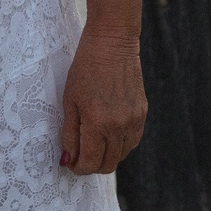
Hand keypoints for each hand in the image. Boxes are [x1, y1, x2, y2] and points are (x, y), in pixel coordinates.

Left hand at [59, 29, 145, 175]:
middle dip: (91, 165)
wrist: (112, 43)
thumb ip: (69, 134)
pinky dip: (120, 144)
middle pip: (107, 165)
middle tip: (80, 155)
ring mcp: (134, 120)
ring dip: (107, 155)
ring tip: (94, 142)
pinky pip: (132, 141)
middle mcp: (119, 126)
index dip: (78, 168)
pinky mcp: (142, 113)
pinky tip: (109, 133)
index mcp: (98, 124)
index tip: (70, 162)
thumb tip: (68, 160)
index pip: (90, 163)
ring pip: (121, 156)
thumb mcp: (70, 102)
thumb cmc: (85, 68)